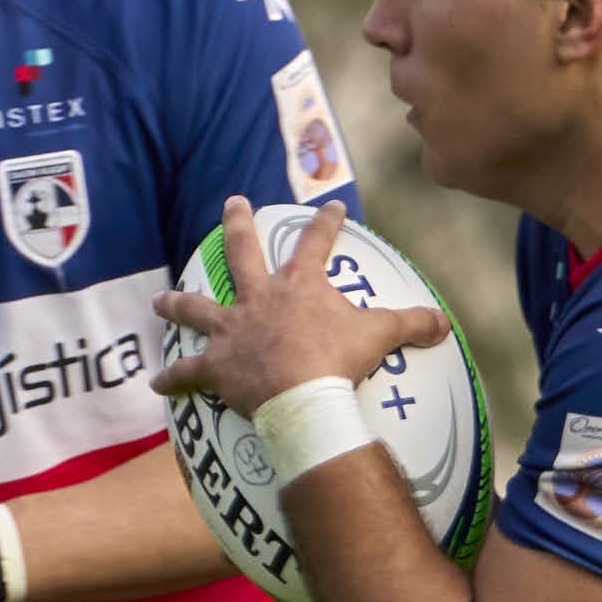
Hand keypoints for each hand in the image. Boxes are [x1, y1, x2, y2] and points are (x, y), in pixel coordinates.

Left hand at [156, 200, 447, 417]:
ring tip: (160, 298)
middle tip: (232, 204)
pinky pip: (189, 372)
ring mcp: (233, 329)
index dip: (326, 222)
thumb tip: (445, 323)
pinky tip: (156, 383)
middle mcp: (259, 297)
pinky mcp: (217, 365)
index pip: (317, 242)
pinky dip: (173, 378)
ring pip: (197, 306)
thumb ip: (412, 324)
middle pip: (242, 251)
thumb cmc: (339, 361)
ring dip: (177, 302)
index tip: (330, 207)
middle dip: (237, 224)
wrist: (303, 396)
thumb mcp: (381, 336)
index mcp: (299, 285)